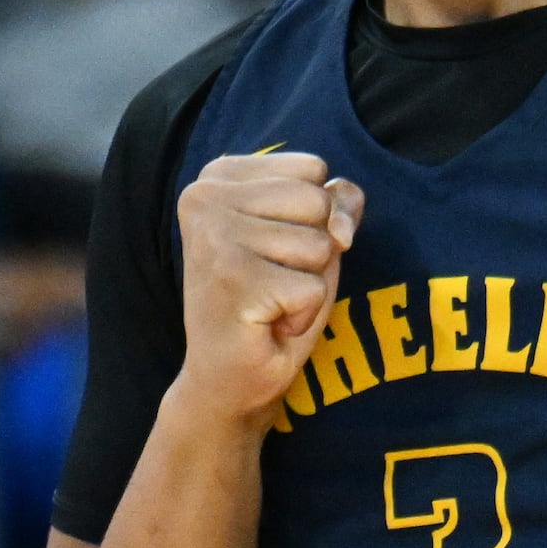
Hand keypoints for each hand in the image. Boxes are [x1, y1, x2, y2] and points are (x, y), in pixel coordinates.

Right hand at [172, 151, 361, 427]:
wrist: (228, 378)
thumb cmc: (270, 302)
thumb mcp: (311, 238)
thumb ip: (336, 202)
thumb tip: (341, 227)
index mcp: (217, 176)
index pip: (312, 169)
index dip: (313, 217)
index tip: (273, 250)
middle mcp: (205, 197)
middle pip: (317, 201)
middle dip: (314, 249)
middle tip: (272, 280)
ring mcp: (215, 237)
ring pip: (319, 244)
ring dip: (308, 283)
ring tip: (268, 301)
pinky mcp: (234, 280)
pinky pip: (315, 286)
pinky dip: (304, 314)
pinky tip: (267, 323)